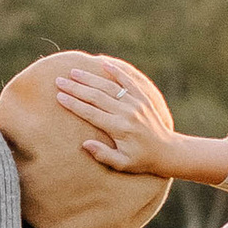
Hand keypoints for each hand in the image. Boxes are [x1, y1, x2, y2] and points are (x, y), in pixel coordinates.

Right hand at [51, 59, 227, 184]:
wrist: (167, 151)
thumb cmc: (141, 160)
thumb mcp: (122, 164)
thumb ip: (103, 155)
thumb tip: (85, 144)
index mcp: (119, 129)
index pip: (91, 113)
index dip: (74, 104)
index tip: (59, 97)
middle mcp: (126, 113)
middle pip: (96, 96)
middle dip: (76, 88)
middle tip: (59, 80)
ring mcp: (135, 103)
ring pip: (109, 86)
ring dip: (90, 78)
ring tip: (74, 72)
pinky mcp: (143, 98)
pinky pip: (128, 81)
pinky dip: (116, 71)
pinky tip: (103, 62)